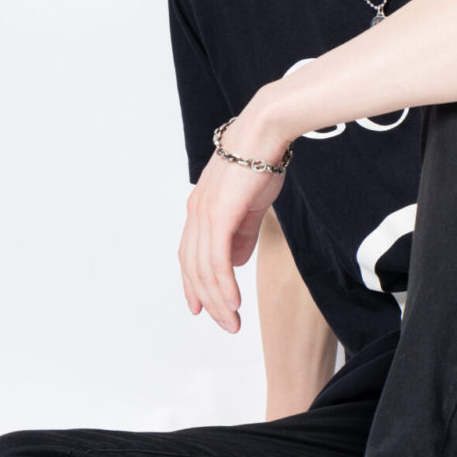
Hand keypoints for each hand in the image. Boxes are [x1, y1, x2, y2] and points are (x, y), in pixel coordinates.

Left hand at [178, 101, 290, 333]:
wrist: (266, 132)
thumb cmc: (261, 161)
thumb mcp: (250, 204)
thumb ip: (241, 233)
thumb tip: (235, 261)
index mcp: (200, 209)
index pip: (191, 255)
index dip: (193, 285)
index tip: (201, 308)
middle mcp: (196, 213)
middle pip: (193, 269)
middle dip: (207, 300)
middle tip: (225, 324)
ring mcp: (204, 214)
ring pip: (203, 270)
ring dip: (217, 300)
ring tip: (232, 321)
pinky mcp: (218, 215)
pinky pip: (217, 261)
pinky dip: (222, 286)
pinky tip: (232, 302)